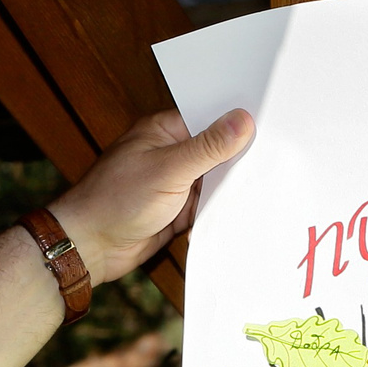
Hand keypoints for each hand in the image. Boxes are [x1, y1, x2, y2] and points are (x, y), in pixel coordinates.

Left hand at [49, 109, 255, 285]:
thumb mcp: (168, 169)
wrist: (89, 247)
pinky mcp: (176, 211)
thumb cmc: (115, 201)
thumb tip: (242, 121)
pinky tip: (241, 213)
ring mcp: (174, 184)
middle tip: (278, 160)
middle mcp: (170, 154)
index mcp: (164, 131)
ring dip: (230, 190)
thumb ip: (208, 147)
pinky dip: (219, 213)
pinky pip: (207, 208)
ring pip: (215, 182)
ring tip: (266, 188)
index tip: (273, 126)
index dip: (238, 124)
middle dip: (239, 160)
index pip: (210, 118)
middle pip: (217, 152)